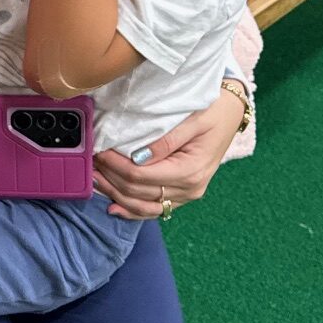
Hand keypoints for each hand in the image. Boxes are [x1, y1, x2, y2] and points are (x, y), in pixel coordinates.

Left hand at [94, 88, 241, 218]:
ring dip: (115, 195)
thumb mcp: (193, 120)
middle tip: (90, 162)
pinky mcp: (182, 195)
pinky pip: (154, 209)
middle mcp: (189, 189)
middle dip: (110, 178)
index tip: (98, 152)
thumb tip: (138, 157)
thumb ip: (166, 141)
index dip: (115, 166)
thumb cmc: (213, 111)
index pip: (141, 175)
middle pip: (138, 192)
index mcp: (190, 171)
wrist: (232, 115)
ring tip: (94, 179)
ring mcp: (186, 195)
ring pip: (143, 205)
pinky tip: (113, 207)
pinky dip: (132, 210)